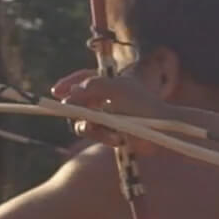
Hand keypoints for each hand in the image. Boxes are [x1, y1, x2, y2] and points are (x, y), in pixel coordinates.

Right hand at [52, 70, 173, 155]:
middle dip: (76, 110)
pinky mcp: (110, 133)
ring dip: (91, 127)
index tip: (56, 91)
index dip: (68, 83)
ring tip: (105, 131)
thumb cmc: (143, 105)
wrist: (162, 130)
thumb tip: (72, 93)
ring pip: (83, 122)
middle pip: (77, 102)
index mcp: (109, 83)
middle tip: (78, 115)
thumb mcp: (118, 89)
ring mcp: (107, 116)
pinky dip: (103, 137)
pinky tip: (118, 139)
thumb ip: (94, 86)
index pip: (82, 78)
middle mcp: (105, 99)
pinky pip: (95, 135)